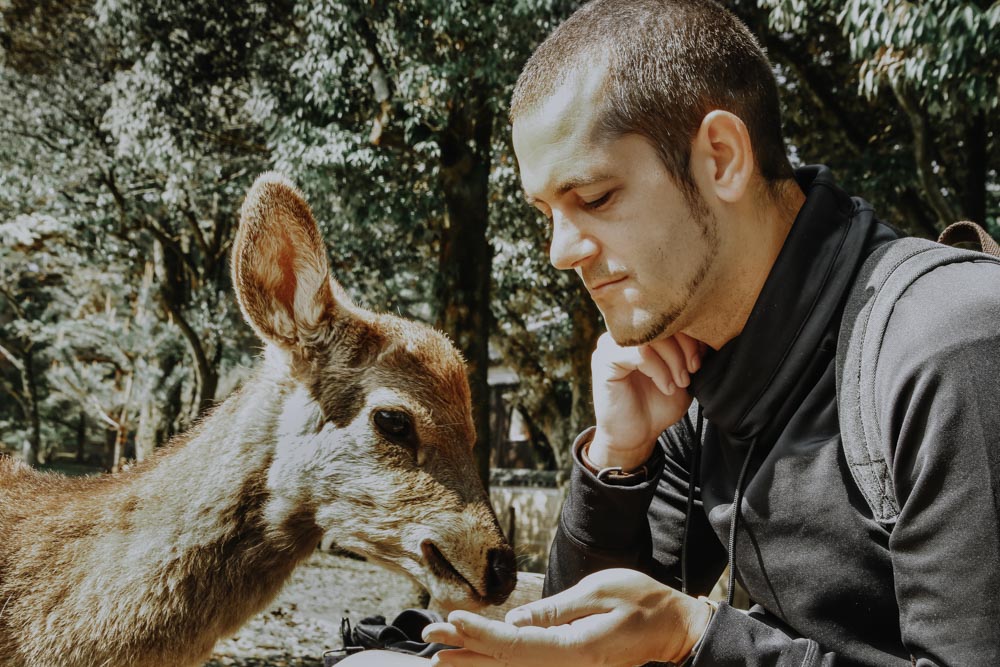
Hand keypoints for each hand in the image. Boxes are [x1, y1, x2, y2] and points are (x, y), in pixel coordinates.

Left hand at [422, 568, 712, 666]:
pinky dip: (504, 665)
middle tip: (430, 641)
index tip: (451, 620)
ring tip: (443, 656)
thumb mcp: (601, 592)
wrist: (678, 630)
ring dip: (478, 663)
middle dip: (466, 653)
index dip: (479, 634)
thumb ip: (555, 611)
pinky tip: (483, 663)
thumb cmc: (645, 603)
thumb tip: (513, 622)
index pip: (515, 645)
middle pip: (508, 664)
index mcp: (576, 649)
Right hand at [589, 332, 704, 469]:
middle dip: (684, 347)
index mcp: (643, 332)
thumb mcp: (682, 374)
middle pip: (661, 322)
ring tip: (679, 382)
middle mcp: (625, 334)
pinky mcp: (605, 360)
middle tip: (692, 371)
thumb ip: (689, 352)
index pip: (669, 316)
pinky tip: (666, 386)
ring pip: (651, 337)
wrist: (636, 436)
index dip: (690, 335)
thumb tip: (706, 331)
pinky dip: (658, 369)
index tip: (700, 360)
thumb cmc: (657, 405)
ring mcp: (612, 345)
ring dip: (673, 360)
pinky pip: (637, 352)